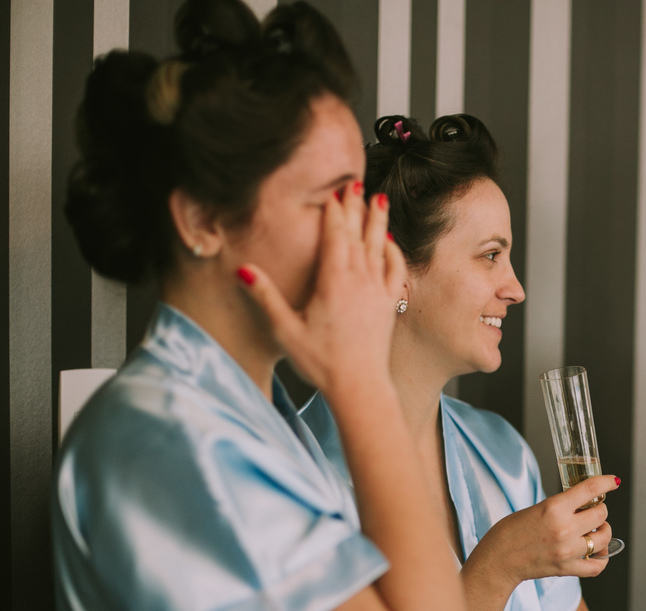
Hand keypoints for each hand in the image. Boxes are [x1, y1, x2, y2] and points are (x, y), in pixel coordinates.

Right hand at [237, 185, 405, 399]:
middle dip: (356, 208)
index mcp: (334, 282)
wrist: (360, 387)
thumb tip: (244, 269)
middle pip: (358, 235)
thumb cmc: (322, 363)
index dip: (334, 211)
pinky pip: (396, 272)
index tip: (335, 190)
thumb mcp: (285, 329)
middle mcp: (360, 282)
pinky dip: (394, 253)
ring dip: (377, 223)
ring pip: (378, 248)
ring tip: (379, 199)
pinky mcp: (390, 306)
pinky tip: (390, 243)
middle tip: (356, 183)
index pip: (335, 236)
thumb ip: (266, 296)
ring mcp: (378, 292)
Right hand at [467, 475, 620, 585]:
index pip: (591, 489)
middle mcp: (564, 529)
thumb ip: (561, 506)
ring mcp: (568, 551)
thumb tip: (583, 503)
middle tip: (593, 510)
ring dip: (604, 531)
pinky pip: (597, 566)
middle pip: (601, 514)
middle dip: (600, 509)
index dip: (606, 482)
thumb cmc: (510, 532)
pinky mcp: (567, 568)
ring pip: (604, 538)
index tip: (613, 481)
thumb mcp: (537, 508)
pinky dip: (602, 558)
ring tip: (596, 530)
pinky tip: (598, 552)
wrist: (498, 560)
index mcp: (554, 508)